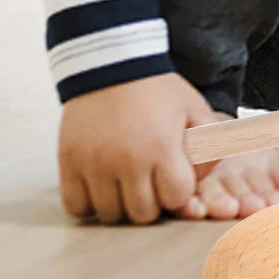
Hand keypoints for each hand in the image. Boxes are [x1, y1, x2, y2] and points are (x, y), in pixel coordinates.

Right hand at [58, 70, 222, 224]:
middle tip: (148, 180)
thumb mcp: (193, 107)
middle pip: (143, 214)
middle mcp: (127, 161)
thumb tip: (206, 177)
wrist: (111, 64)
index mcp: (161, 147)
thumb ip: (210, 143)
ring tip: (124, 181)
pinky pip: (77, 208)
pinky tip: (100, 185)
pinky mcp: (69, 164)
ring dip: (120, 204)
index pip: (176, 198)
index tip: (173, 175)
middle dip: (151, 201)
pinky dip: (89, 204)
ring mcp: (95, 165)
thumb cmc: (156, 88)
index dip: (178, 190)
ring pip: (110, 215)